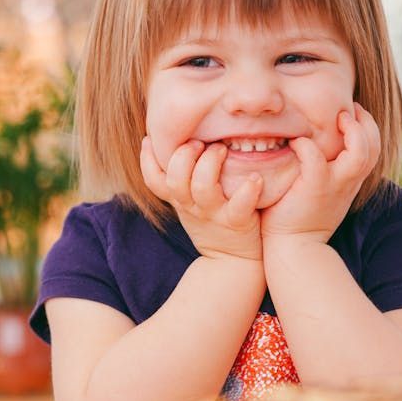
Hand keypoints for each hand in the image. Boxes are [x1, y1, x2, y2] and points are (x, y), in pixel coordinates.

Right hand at [140, 137, 263, 260]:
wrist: (232, 262)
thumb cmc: (212, 223)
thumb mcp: (188, 204)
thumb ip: (181, 178)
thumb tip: (176, 141)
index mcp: (179, 199)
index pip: (153, 180)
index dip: (147, 159)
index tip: (150, 138)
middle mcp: (192, 206)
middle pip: (175, 179)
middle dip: (184, 155)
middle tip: (199, 142)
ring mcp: (213, 214)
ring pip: (203, 188)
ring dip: (211, 163)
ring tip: (222, 149)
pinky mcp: (237, 222)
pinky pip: (239, 206)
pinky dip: (247, 190)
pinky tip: (255, 178)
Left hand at [260, 103, 381, 245]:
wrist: (293, 249)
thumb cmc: (299, 217)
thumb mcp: (321, 191)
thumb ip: (325, 170)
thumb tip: (314, 145)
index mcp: (350, 180)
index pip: (373, 148)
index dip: (367, 127)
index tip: (352, 113)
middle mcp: (348, 182)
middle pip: (374, 146)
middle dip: (366, 122)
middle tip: (348, 109)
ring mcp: (334, 185)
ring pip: (360, 153)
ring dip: (352, 131)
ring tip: (337, 118)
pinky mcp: (314, 189)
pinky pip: (315, 158)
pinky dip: (307, 146)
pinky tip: (296, 143)